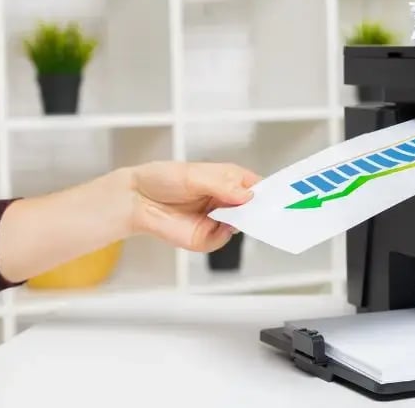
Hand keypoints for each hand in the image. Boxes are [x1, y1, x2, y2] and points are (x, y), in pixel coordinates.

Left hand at [129, 161, 260, 251]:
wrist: (135, 200)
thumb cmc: (161, 179)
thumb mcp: (194, 175)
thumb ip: (223, 186)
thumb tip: (248, 195)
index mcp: (228, 180)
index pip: (256, 186)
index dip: (269, 191)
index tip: (279, 197)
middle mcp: (226, 200)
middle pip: (254, 208)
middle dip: (262, 210)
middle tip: (268, 210)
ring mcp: (218, 220)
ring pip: (241, 225)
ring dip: (242, 222)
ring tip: (239, 213)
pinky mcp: (206, 237)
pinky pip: (222, 239)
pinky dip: (222, 234)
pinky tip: (217, 224)